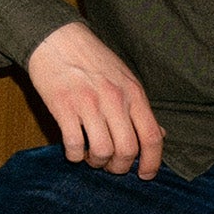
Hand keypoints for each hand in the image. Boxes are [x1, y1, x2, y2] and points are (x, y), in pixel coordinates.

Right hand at [27, 21, 162, 177]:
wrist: (56, 38)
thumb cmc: (91, 59)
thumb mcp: (124, 79)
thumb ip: (139, 108)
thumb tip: (157, 135)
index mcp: (133, 93)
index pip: (151, 137)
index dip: (152, 162)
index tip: (145, 174)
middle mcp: (113, 100)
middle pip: (127, 150)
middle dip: (120, 167)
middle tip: (111, 166)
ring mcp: (87, 103)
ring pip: (101, 151)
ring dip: (96, 162)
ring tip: (91, 157)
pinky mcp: (63, 106)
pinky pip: (73, 144)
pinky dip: (74, 155)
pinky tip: (73, 149)